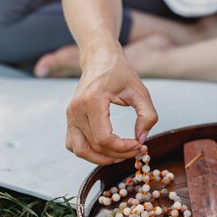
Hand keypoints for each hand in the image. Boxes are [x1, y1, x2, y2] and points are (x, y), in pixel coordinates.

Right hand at [65, 44, 157, 164]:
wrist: (100, 58)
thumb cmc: (120, 73)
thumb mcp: (141, 92)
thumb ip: (147, 116)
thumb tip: (141, 140)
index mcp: (92, 100)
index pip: (104, 139)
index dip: (123, 149)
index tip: (139, 145)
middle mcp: (76, 109)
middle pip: (95, 147)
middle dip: (118, 154)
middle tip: (136, 150)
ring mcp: (70, 115)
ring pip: (81, 150)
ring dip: (102, 158)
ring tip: (122, 153)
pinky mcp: (69, 119)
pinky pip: (74, 145)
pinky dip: (90, 153)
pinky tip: (108, 149)